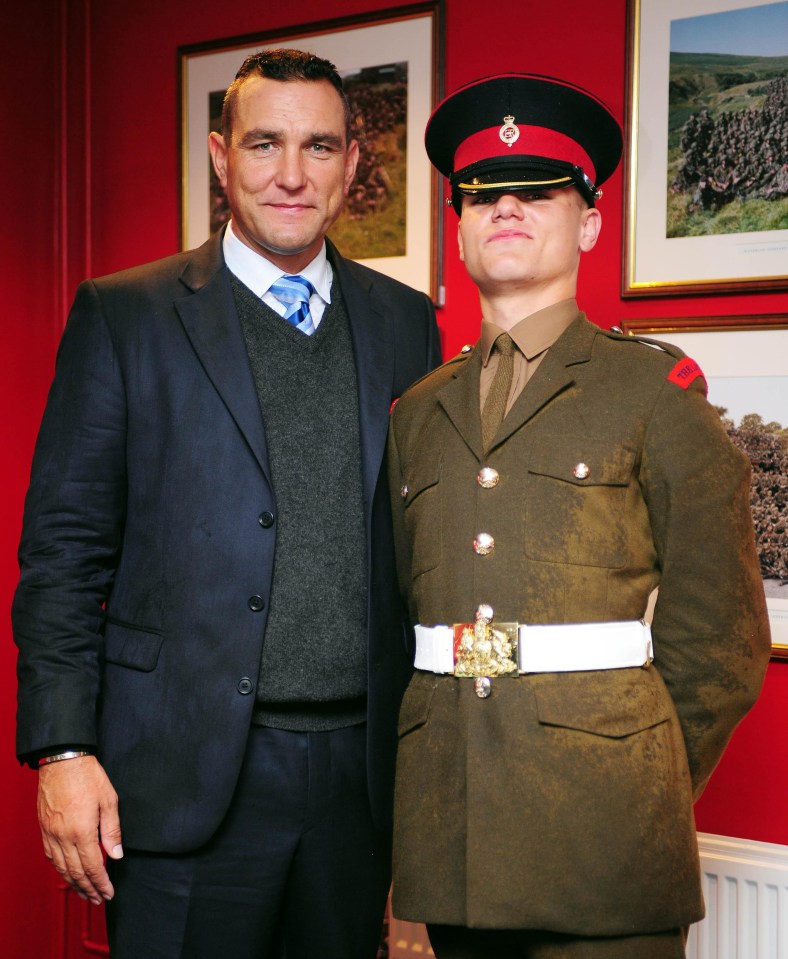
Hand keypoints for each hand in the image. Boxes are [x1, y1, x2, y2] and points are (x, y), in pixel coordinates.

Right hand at [37, 755, 122, 903]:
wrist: (62, 760)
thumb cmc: (88, 776)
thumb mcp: (109, 799)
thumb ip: (112, 829)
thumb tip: (116, 854)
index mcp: (82, 831)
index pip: (93, 867)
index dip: (101, 883)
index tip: (108, 893)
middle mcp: (63, 836)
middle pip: (76, 872)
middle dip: (88, 889)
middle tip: (98, 899)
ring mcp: (51, 833)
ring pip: (61, 867)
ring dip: (73, 883)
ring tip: (84, 893)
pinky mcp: (44, 828)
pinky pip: (51, 856)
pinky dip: (60, 869)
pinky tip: (67, 873)